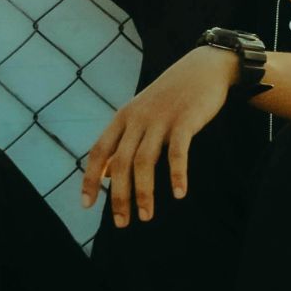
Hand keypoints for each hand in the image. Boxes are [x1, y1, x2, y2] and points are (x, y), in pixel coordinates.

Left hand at [79, 45, 236, 225]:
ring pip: (145, 162)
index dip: (90, 179)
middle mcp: (137, 118)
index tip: (87, 205)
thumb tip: (106, 173)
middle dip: (119, 196)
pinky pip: (178, 152)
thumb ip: (123, 140)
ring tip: (146, 216)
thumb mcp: (140, 112)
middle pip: (121, 162)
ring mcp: (161, 119)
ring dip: (144, 192)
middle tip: (122, 223)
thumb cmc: (171, 95)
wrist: (203, 67)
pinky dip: (177, 174)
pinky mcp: (185, 120)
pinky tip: (180, 194)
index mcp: (123, 117)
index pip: (98, 152)